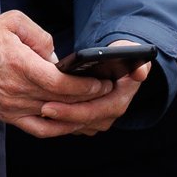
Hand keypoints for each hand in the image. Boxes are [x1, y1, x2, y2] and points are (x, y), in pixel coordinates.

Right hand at [0, 11, 112, 138]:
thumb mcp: (12, 22)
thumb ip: (40, 35)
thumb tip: (57, 57)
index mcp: (19, 65)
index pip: (60, 84)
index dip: (85, 86)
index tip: (101, 82)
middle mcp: (17, 91)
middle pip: (62, 102)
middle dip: (89, 100)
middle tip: (108, 93)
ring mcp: (12, 108)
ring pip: (54, 119)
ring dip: (78, 116)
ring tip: (96, 108)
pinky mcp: (8, 117)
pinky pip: (39, 130)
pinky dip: (59, 129)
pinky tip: (73, 123)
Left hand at [38, 42, 152, 135]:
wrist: (118, 65)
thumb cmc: (120, 55)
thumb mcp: (128, 51)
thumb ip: (133, 55)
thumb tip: (140, 72)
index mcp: (119, 99)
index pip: (95, 111)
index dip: (72, 111)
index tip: (49, 106)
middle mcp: (109, 113)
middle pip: (82, 121)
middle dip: (61, 116)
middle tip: (40, 108)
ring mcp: (98, 119)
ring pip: (74, 126)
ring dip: (57, 120)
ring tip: (36, 111)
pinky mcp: (86, 120)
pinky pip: (69, 124)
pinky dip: (56, 120)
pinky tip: (40, 111)